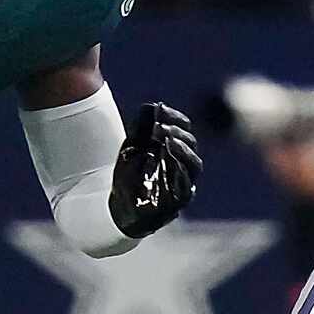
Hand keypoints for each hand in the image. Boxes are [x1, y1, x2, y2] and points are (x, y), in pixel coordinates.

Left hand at [107, 102, 201, 239]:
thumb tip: (152, 106)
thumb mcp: (132, 147)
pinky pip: (187, 185)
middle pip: (191, 144)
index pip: (184, 128)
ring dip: (182, 150)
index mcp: (174, 148)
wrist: (119, 207)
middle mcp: (183, 165)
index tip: (161, 110)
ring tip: (167, 140)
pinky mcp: (180, 200)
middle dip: (177, 133)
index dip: (176, 118)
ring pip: (194, 164)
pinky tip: (167, 160)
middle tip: (160, 127)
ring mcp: (184, 183)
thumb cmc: (128, 176)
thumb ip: (141, 128)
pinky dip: (179, 171)